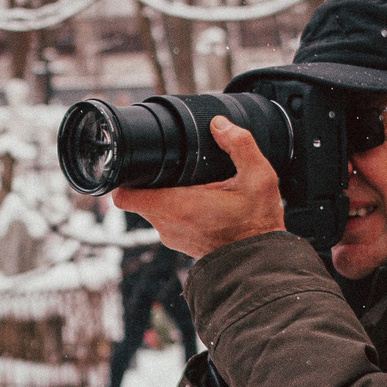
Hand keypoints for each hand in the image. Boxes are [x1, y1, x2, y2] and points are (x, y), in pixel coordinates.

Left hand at [112, 116, 287, 259]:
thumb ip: (240, 145)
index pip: (125, 195)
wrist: (261, 262)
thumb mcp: (259, 177)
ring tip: (187, 183)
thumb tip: (220, 124)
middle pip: (138, 198)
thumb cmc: (258, 224)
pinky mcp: (180, 243)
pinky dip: (173, 209)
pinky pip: (166, 220)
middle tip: (169, 166)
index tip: (136, 164)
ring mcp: (172, 237)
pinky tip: (195, 199)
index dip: (125, 177)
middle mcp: (168, 225)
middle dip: (148, 181)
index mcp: (178, 206)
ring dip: (162, 196)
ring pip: (152, 209)